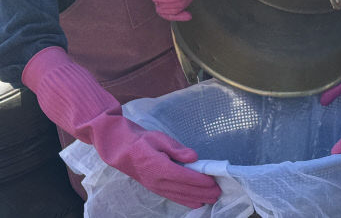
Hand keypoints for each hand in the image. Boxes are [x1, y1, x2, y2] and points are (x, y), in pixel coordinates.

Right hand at [93, 116, 220, 207]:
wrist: (121, 149)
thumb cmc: (142, 141)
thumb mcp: (160, 138)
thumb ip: (177, 149)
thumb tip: (194, 157)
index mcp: (159, 167)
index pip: (184, 177)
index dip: (200, 180)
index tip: (214, 181)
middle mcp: (157, 181)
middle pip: (184, 190)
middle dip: (203, 192)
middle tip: (218, 192)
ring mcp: (155, 187)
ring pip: (179, 196)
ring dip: (197, 198)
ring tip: (212, 199)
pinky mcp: (155, 188)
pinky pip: (173, 197)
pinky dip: (186, 201)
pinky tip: (195, 202)